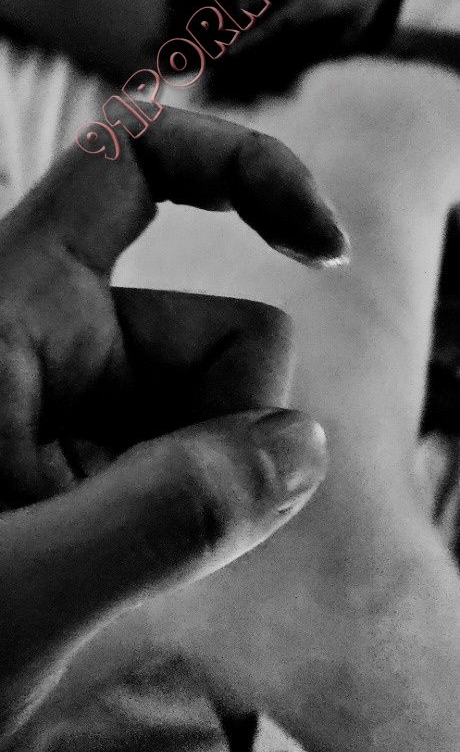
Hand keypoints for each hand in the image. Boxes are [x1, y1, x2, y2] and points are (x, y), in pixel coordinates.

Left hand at [0, 104, 344, 742]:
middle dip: (230, 436)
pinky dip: (188, 522)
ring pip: (226, 412)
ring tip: (101, 576)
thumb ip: (157, 519)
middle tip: (130, 543)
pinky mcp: (98, 459)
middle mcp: (51, 335)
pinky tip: (113, 579)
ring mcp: (80, 401)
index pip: (133, 158)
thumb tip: (299, 446)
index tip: (327, 251)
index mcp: (6, 304)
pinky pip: (203, 466)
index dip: (247, 167)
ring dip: (203, 495)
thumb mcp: (11, 593)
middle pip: (229, 334)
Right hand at [206, 0, 412, 102]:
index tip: (230, 55)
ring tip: (241, 8)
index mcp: (319, 5)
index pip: (273, 29)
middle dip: (239, 19)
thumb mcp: (354, 26)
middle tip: (236, 29)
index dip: (248, 44)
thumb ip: (322, 46)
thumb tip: (292, 60)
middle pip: (255, 1)